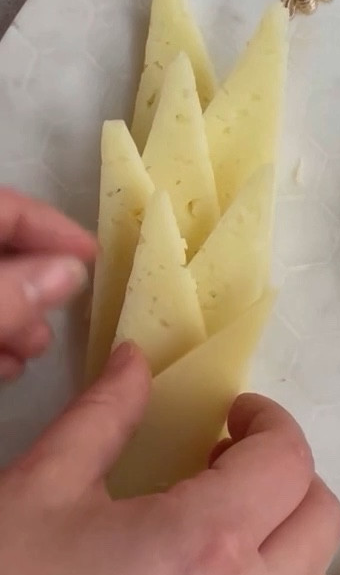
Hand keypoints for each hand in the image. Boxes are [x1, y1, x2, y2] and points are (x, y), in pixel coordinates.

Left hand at [0, 187, 96, 381]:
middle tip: (66, 313)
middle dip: (40, 282)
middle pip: (5, 252)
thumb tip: (72, 273)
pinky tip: (10, 368)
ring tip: (35, 349)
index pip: (6, 207)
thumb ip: (10, 294)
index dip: (52, 225)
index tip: (95, 256)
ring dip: (21, 318)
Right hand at [0, 344, 339, 574]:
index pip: (289, 460)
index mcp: (207, 539)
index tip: (232, 417)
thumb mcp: (38, 491)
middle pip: (322, 516)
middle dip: (287, 477)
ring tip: (219, 528)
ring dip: (285, 538)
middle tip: (226, 466)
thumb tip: (136, 364)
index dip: (268, 424)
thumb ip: (102, 418)